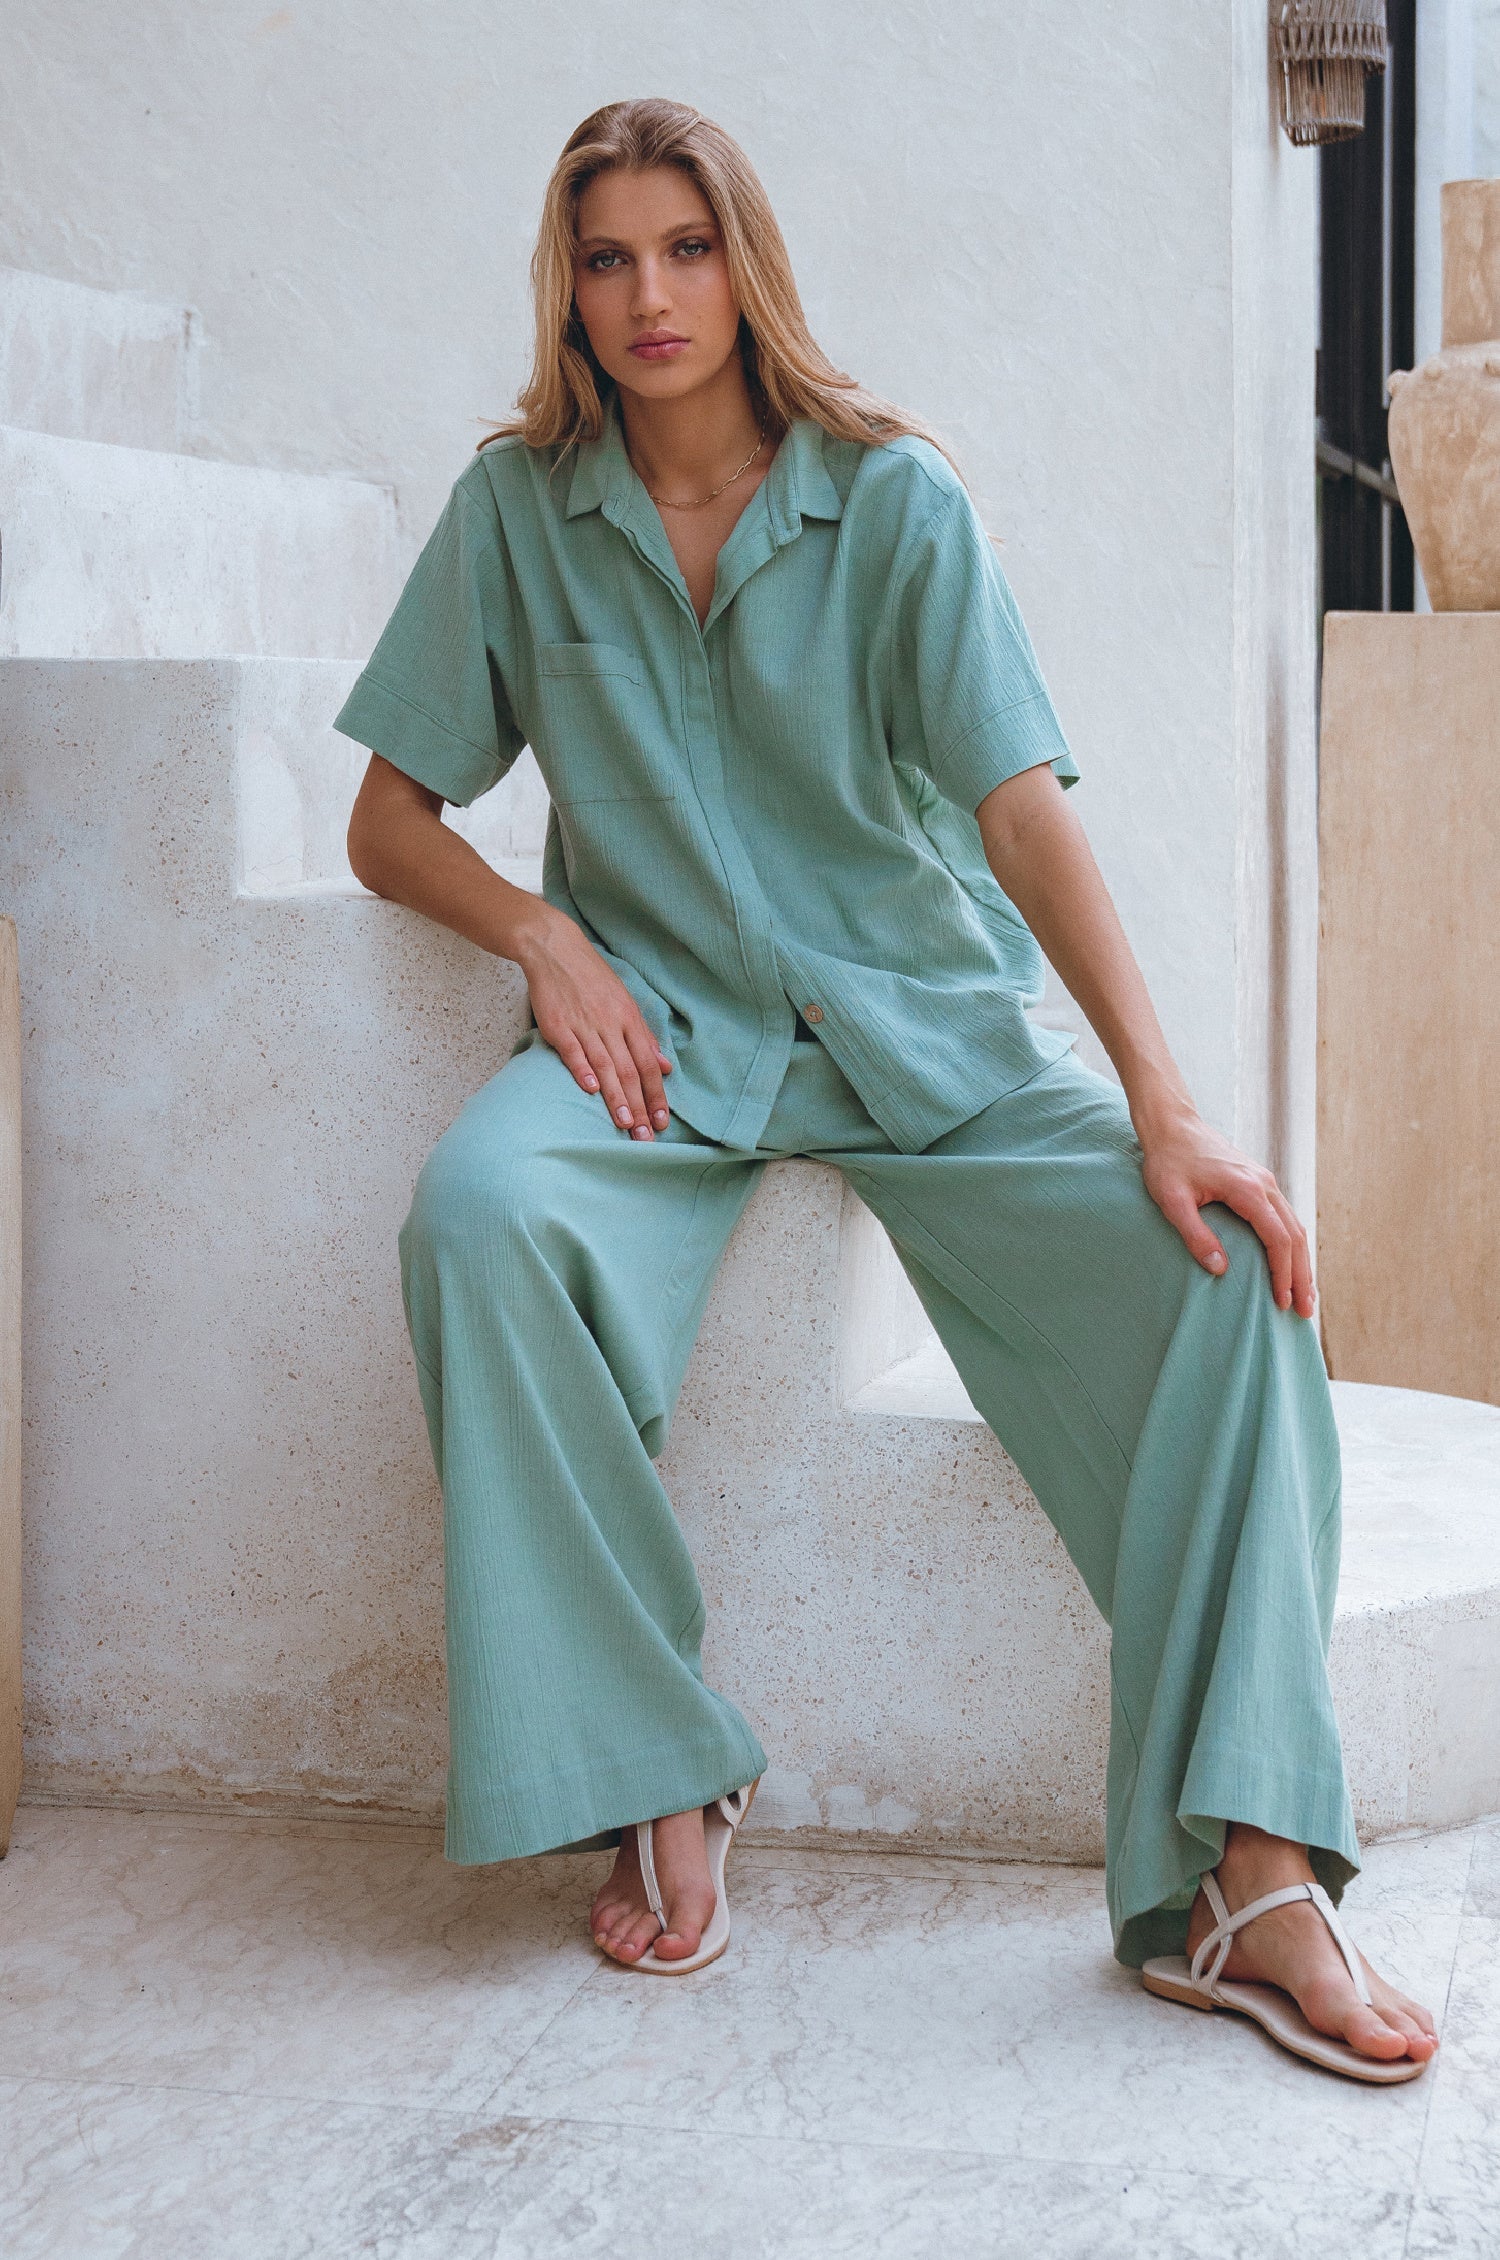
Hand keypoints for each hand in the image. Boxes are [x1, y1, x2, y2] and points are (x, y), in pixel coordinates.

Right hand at [516, 906, 671, 1139]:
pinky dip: (582, 1069)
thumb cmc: (592, 979)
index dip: (656, 1094)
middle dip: (640, 1106)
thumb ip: (644, 1037)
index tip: (661, 1122)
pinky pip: (572, 1050)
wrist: (555, 949)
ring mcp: (584, 1024)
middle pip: (630, 1070)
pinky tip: (590, 1090)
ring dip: (616, 1096)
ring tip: (624, 1123)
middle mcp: (610, 1024)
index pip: (649, 1064)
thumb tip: (666, 1066)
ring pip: (605, 1065)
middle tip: (645, 1137)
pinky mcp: (557, 1025)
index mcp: (629, 1019)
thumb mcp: (625, 1003)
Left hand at [1137, 1104, 1313, 1317]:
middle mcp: (1264, 1184)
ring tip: (1305, 1294)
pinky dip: (1292, 1244)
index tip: (1282, 1302)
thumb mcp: (1172, 1201)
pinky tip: (1290, 1263)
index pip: (1277, 1239)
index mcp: (1248, 1189)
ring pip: (1294, 1226)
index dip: (1282, 1273)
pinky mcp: (1259, 1182)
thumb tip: (1220, 1270)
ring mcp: (1265, 1181)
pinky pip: (1284, 1217)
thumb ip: (1195, 1235)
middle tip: (1304, 1311)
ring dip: (1301, 1262)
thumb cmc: (1167, 1162)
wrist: (1172, 1125)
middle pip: (1295, 1235)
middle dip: (1302, 1276)